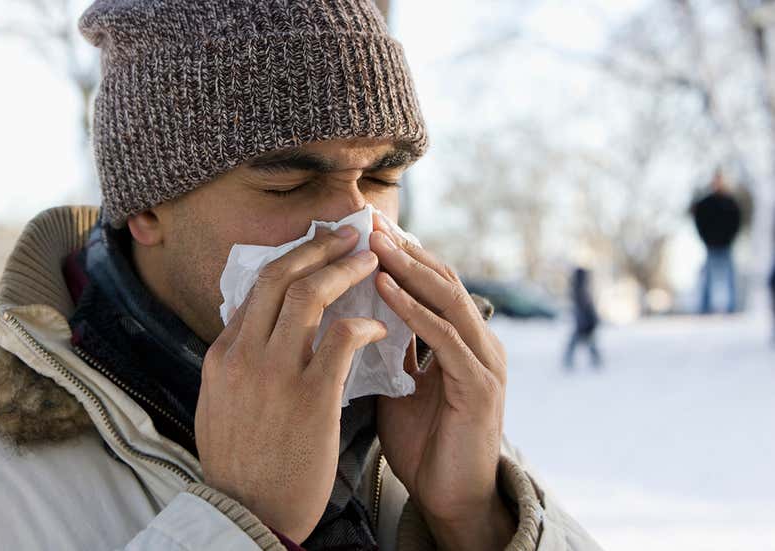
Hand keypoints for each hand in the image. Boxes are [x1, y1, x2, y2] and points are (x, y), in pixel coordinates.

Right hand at [195, 226, 387, 542]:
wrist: (246, 515)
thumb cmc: (239, 464)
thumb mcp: (219, 404)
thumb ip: (236, 364)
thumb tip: (251, 330)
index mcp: (222, 355)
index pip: (255, 289)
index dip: (291, 261)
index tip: (316, 249)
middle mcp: (243, 355)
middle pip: (279, 276)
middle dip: (317, 247)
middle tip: (347, 234)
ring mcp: (275, 373)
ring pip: (310, 295)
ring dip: (344, 269)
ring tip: (371, 260)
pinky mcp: (311, 397)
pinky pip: (343, 338)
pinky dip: (364, 322)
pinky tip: (378, 327)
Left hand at [370, 214, 514, 550]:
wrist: (450, 499)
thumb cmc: (423, 443)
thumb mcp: (397, 384)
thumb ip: (385, 348)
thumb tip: (347, 313)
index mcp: (458, 338)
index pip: (428, 281)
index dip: (398, 251)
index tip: (361, 225)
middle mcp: (477, 341)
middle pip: (440, 278)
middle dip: (402, 247)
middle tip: (367, 219)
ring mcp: (484, 362)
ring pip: (447, 298)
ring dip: (408, 268)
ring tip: (374, 243)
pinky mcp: (480, 387)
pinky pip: (445, 339)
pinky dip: (414, 310)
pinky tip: (385, 288)